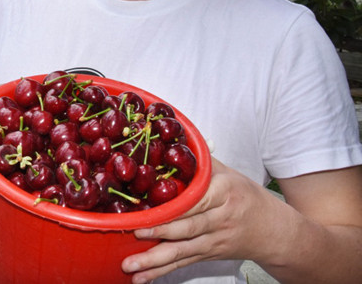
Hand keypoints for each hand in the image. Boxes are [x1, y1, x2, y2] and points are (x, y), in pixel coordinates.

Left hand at [121, 158, 282, 282]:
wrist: (277, 232)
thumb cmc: (247, 196)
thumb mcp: (228, 174)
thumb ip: (200, 161)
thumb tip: (173, 138)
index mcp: (224, 193)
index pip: (196, 199)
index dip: (173, 204)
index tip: (150, 205)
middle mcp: (220, 219)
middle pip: (188, 227)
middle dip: (160, 232)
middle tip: (135, 233)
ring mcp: (214, 241)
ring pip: (182, 251)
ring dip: (154, 260)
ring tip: (130, 265)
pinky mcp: (209, 255)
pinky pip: (182, 264)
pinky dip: (161, 272)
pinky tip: (142, 278)